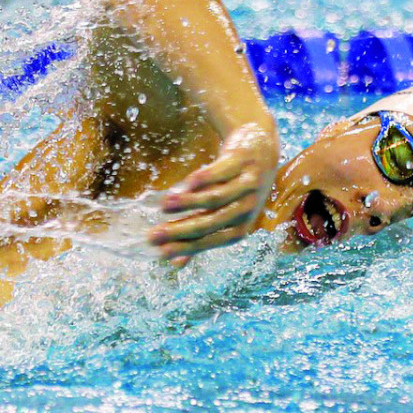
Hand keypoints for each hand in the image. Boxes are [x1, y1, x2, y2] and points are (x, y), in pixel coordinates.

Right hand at [149, 122, 278, 265]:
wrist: (260, 148)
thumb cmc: (236, 187)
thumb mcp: (223, 213)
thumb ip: (201, 236)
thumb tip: (175, 265)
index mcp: (242, 225)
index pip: (212, 241)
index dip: (187, 247)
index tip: (161, 252)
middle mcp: (247, 207)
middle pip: (211, 222)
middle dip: (180, 230)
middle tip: (152, 234)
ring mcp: (247, 184)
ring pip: (215, 197)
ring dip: (188, 203)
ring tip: (163, 206)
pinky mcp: (242, 161)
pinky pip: (220, 172)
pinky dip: (201, 179)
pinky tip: (183, 184)